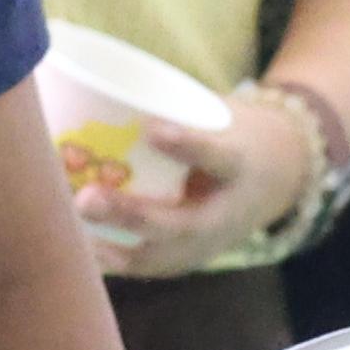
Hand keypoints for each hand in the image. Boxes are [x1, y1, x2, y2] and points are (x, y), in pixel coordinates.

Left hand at [85, 95, 318, 278]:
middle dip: (130, 214)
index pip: (220, 157)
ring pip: (161, 256)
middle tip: (85, 198)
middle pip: (181, 224)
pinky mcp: (189, 259)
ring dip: (112, 247)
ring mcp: (210, 244)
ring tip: (71, 232)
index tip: (152, 129)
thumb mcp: (219, 112)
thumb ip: (172, 106)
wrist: (278, 175)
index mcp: (241, 165)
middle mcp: (228, 213)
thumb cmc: (232, 131)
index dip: (188, 145)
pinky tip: (78, 248)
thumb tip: (96, 83)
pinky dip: (113, 260)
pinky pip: (149, 266)